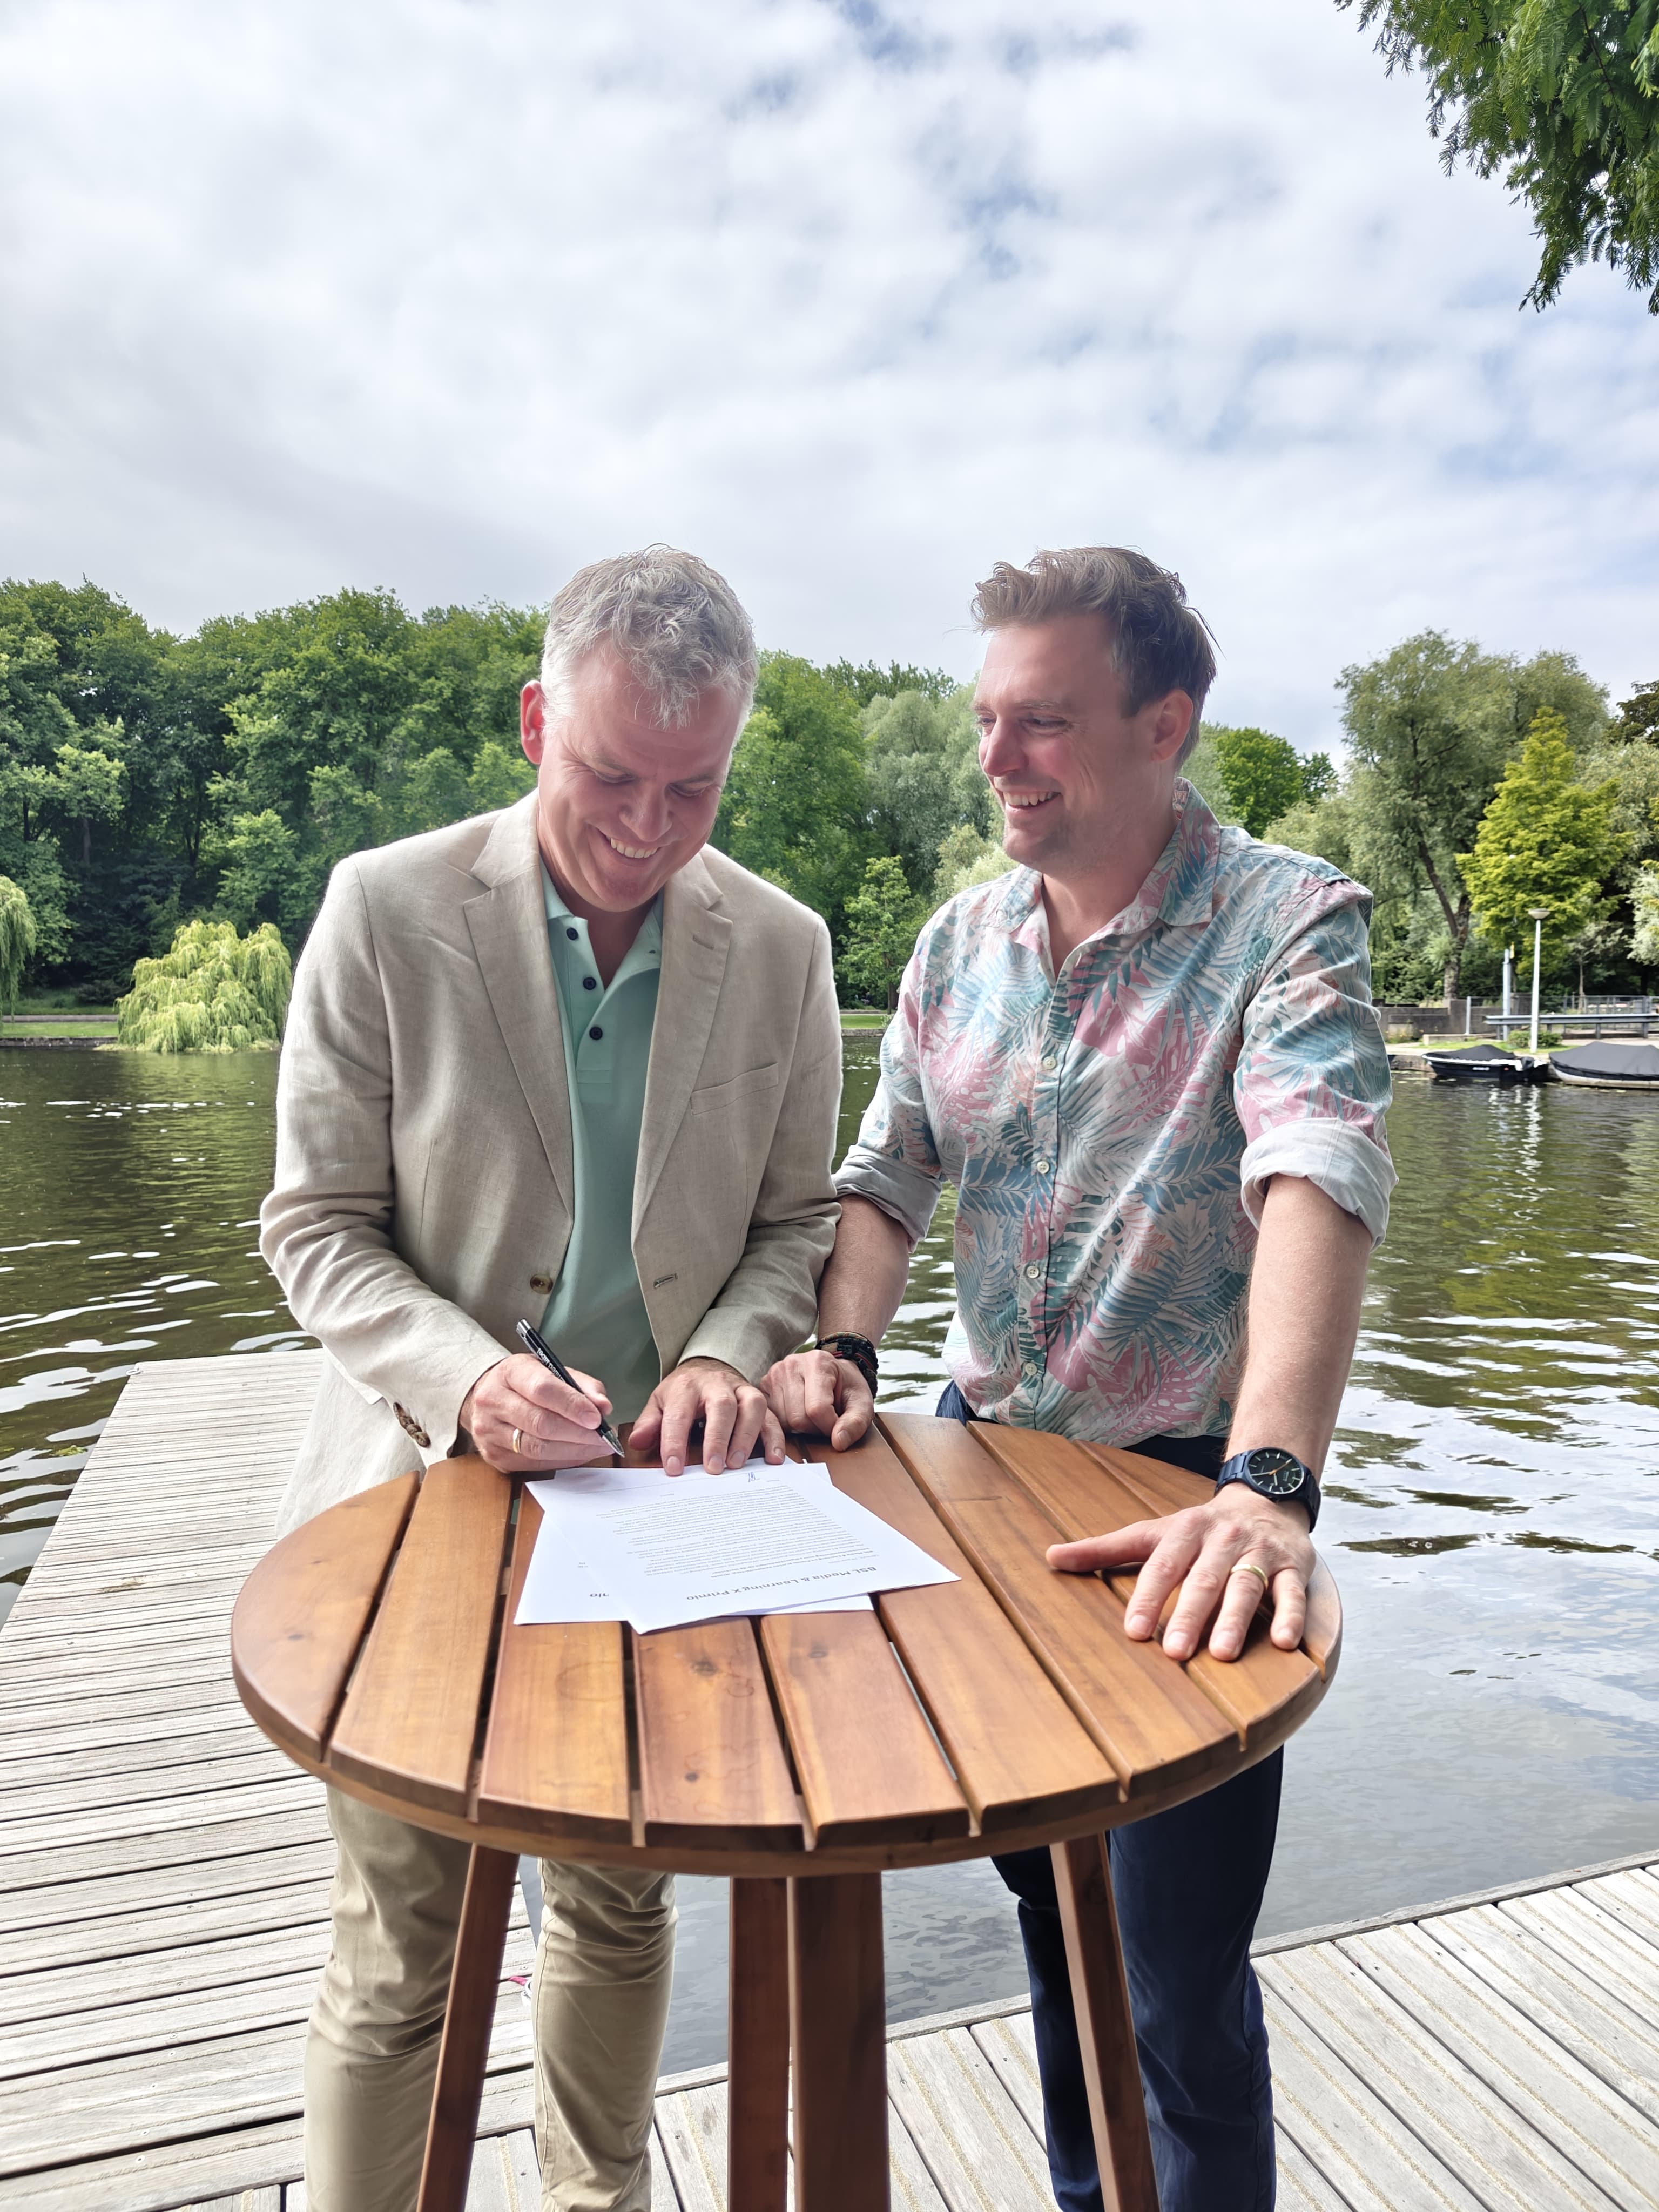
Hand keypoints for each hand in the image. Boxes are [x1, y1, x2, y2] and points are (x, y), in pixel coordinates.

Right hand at [460, 1355, 612, 1471]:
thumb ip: (582, 1385)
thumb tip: (603, 1407)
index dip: (572, 1405)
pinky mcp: (494, 1456)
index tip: (596, 1418)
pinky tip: (579, 1453)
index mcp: (511, 1372)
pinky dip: (562, 1460)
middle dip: (578, 1433)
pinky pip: (534, 1463)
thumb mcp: (552, 1370)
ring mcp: (490, 1432)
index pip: (542, 1389)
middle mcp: (493, 1401)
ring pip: (537, 1448)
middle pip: (540, 1423)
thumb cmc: (526, 1382)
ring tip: (598, 1447)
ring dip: (574, 1451)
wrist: (487, 1397)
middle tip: (605, 1438)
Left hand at [629, 1357, 784, 1475]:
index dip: (675, 1442)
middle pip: (721, 1406)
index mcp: (686, 1387)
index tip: (673, 1468)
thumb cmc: (684, 1391)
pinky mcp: (760, 1399)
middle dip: (718, 1438)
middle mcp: (717, 1385)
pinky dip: (775, 1438)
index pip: (679, 1414)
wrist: (708, 1366)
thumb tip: (637, 1443)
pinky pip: (772, 1416)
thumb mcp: (660, 1401)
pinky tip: (773, 1459)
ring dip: (746, 1436)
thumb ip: (649, 1423)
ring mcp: (741, 1390)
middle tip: (713, 1468)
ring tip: (736, 1464)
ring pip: (752, 1406)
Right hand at [760, 1348, 873, 1449]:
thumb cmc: (846, 1387)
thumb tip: (838, 1442)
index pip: (817, 1409)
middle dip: (815, 1429)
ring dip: (800, 1429)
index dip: (830, 1427)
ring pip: (783, 1422)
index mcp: (818, 1362)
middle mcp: (791, 1364)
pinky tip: (799, 1417)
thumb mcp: (862, 1402)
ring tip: (813, 1417)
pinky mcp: (763, 1388)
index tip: (838, 1425)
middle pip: (797, 1418)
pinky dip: (786, 1427)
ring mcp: (773, 1375)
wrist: (833, 1372)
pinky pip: (771, 1420)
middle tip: (825, 1422)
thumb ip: (856, 1422)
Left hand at [1046, 1486, 1313, 1662]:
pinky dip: (1291, 1616)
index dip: (1148, 1597)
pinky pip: (1293, 1592)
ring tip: (1223, 1653)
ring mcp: (1259, 1553)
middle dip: (1189, 1616)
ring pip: (1246, 1586)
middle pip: (1204, 1580)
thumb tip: (1049, 1557)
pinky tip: (1286, 1643)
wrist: (1265, 1500)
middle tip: (1175, 1653)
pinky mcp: (1293, 1567)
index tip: (1133, 1630)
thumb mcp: (1152, 1533)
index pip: (1163, 1566)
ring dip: (1235, 1619)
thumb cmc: (1199, 1529)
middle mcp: (1222, 1540)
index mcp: (1184, 1531)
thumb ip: (1105, 1549)